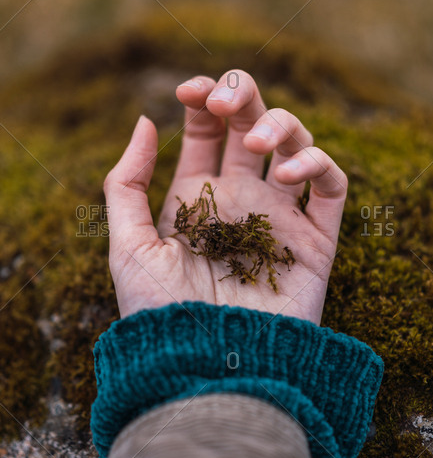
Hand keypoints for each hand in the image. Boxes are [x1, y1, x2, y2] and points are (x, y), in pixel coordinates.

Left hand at [104, 70, 346, 324]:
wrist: (208, 366)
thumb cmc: (162, 314)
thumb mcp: (128, 245)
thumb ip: (126, 183)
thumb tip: (143, 120)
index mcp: (197, 198)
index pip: (206, 133)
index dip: (202, 101)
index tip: (189, 91)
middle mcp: (240, 200)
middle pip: (251, 127)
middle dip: (242, 98)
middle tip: (224, 103)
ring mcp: (279, 216)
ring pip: (296, 146)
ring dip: (280, 125)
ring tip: (255, 144)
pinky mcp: (315, 240)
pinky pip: (330, 187)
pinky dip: (318, 163)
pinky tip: (288, 171)